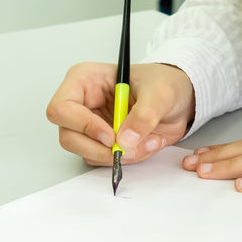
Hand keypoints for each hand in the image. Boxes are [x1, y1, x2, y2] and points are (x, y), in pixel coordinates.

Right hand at [46, 62, 194, 166]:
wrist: (179, 98)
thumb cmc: (164, 82)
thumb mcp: (160, 92)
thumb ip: (144, 115)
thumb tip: (125, 140)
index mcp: (85, 80)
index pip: (61, 108)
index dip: (82, 125)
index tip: (110, 135)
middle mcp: (82, 103)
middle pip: (68, 136)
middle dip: (100, 148)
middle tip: (129, 148)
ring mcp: (89, 125)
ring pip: (85, 152)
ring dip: (118, 155)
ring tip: (148, 141)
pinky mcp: (101, 141)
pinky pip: (103, 160)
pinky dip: (127, 159)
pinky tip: (145, 144)